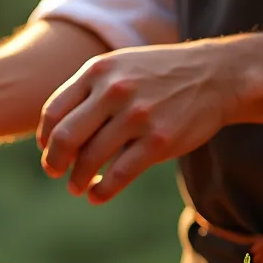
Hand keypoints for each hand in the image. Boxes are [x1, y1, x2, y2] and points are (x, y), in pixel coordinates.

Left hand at [35, 41, 243, 203]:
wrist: (216, 75)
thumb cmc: (158, 76)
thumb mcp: (119, 68)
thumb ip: (87, 92)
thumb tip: (52, 134)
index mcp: (98, 72)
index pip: (54, 112)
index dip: (45, 137)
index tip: (48, 150)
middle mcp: (114, 91)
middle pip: (65, 137)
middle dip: (54, 162)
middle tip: (54, 172)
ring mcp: (137, 116)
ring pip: (91, 159)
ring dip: (78, 180)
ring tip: (77, 187)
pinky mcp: (159, 141)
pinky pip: (120, 174)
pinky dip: (103, 190)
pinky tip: (97, 195)